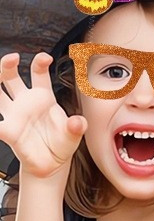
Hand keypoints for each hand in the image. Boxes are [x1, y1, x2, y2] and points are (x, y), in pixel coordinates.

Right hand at [0, 53, 85, 178]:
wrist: (53, 163)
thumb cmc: (62, 143)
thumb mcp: (73, 134)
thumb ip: (76, 127)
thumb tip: (78, 122)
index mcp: (43, 97)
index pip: (39, 74)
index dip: (40, 63)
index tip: (45, 57)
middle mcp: (25, 102)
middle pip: (10, 78)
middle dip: (7, 65)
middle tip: (12, 57)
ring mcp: (13, 115)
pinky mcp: (8, 131)